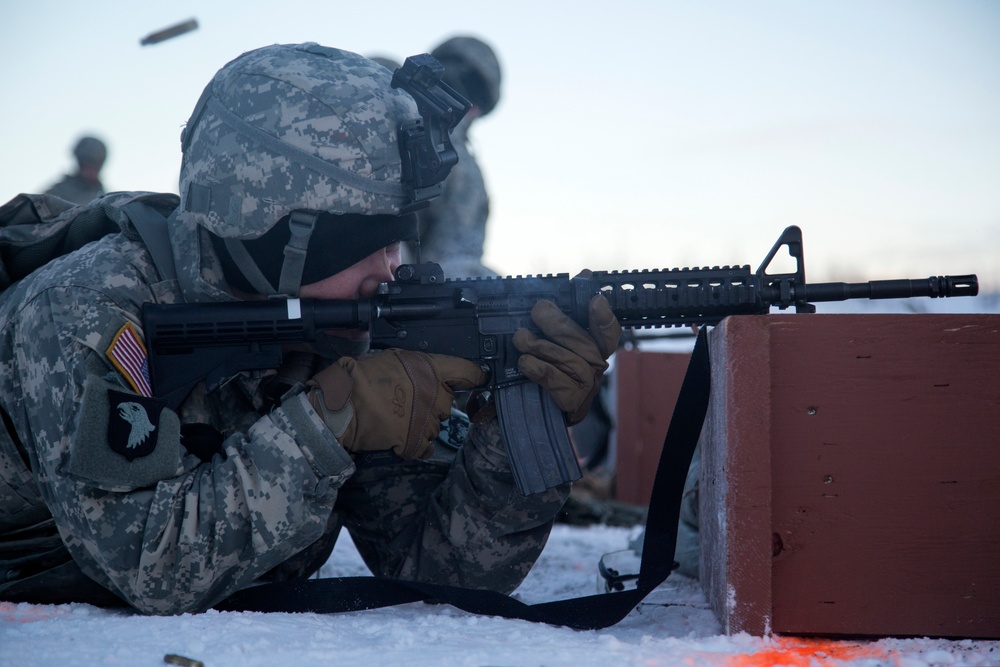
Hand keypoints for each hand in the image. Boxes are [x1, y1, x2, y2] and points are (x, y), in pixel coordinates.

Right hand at [306, 349, 486, 458]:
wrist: (341, 407)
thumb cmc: (361, 378)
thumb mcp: (391, 359)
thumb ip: (417, 366)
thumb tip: (428, 372)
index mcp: (430, 370)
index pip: (467, 372)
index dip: (475, 376)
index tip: (478, 379)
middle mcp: (434, 395)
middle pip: (449, 402)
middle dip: (434, 402)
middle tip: (411, 401)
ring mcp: (427, 421)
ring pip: (438, 425)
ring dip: (424, 423)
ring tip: (401, 418)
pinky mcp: (416, 442)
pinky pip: (428, 447)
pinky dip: (418, 445)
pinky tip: (403, 436)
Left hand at [512, 291, 621, 424]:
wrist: (535, 406)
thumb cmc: (549, 365)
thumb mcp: (556, 336)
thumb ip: (568, 309)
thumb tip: (584, 275)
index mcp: (595, 346)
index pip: (609, 331)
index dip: (604, 316)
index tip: (595, 300)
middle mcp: (595, 365)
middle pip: (582, 341)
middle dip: (557, 323)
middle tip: (538, 310)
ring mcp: (587, 386)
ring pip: (567, 360)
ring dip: (540, 346)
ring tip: (520, 338)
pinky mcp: (573, 402)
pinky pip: (556, 380)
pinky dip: (538, 369)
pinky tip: (525, 362)